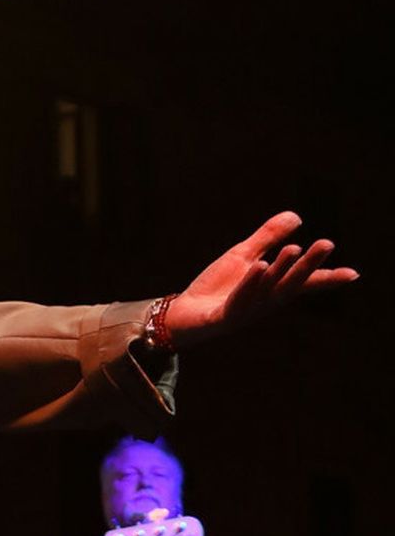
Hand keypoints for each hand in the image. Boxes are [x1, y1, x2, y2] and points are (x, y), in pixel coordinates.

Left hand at [166, 213, 357, 349]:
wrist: (182, 314)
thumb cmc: (216, 288)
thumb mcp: (243, 256)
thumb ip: (268, 238)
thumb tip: (296, 217)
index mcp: (271, 289)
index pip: (303, 283)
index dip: (326, 278)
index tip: (353, 274)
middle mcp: (263, 303)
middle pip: (290, 284)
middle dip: (308, 266)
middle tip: (326, 244)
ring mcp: (244, 313)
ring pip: (267, 292)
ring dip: (281, 270)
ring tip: (294, 248)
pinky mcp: (223, 318)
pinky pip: (238, 302)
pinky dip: (249, 285)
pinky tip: (258, 266)